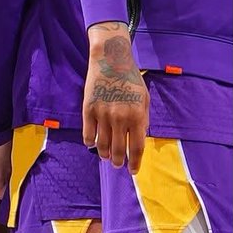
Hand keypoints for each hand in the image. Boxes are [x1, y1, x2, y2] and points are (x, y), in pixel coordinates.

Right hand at [82, 22, 148, 172]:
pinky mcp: (88, 111)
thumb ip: (143, 119)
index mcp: (137, 116)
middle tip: (118, 164)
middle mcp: (120, 118)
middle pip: (119, 150)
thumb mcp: (144, 99)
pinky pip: (88, 134)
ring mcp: (103, 115)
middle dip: (119, 161)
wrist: (110, 61)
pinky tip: (94, 143)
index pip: (137, 147)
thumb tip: (138, 139)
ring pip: (103, 145)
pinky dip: (91, 142)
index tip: (133, 171)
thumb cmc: (130, 80)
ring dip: (105, 154)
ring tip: (107, 156)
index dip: (135, 162)